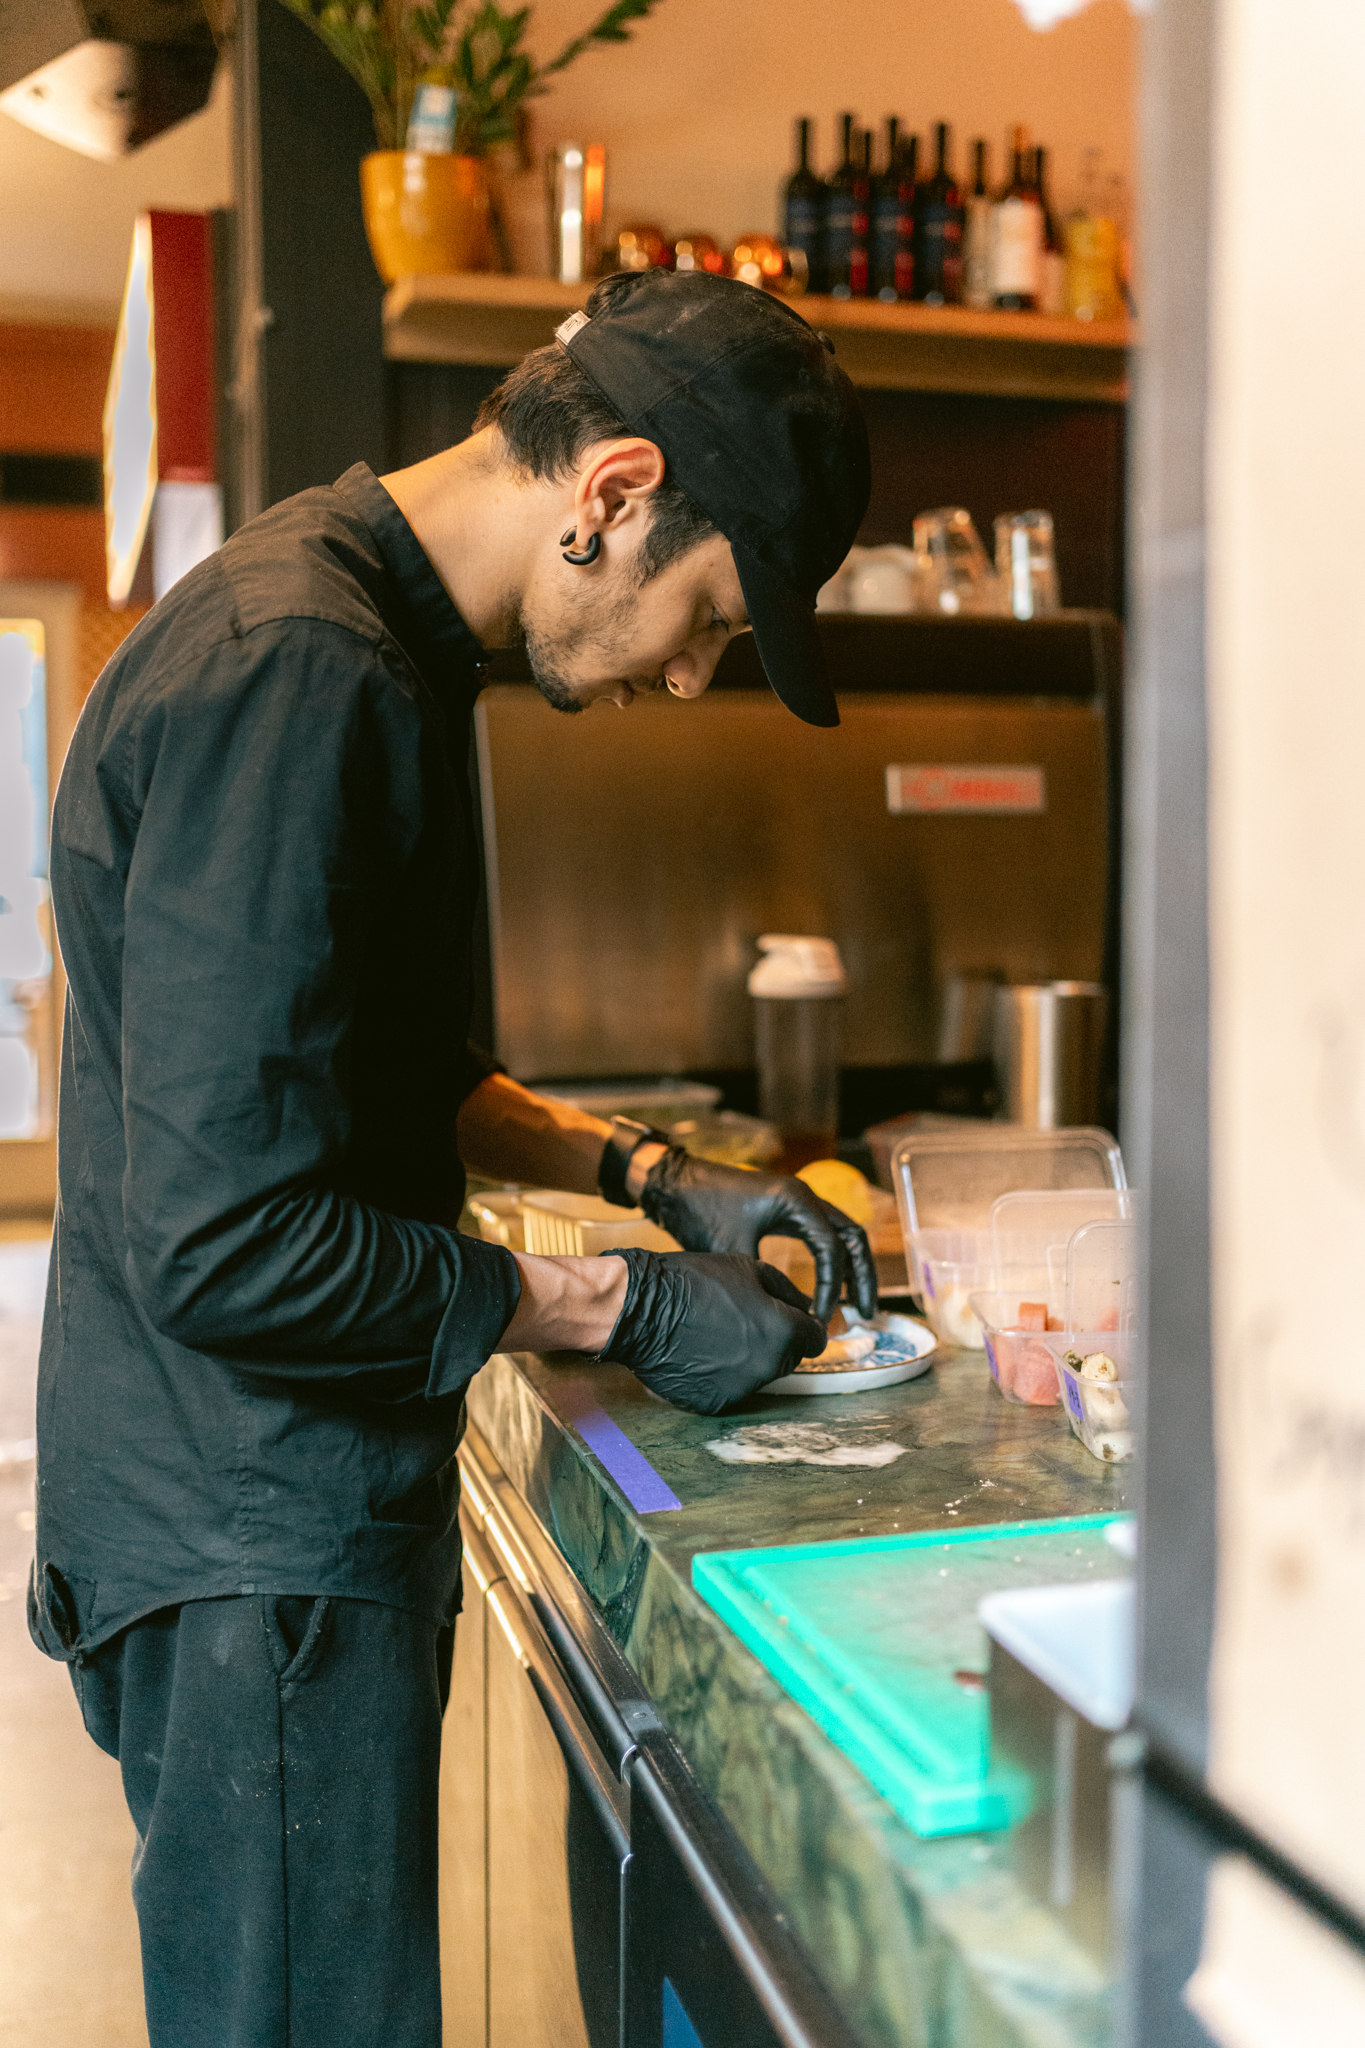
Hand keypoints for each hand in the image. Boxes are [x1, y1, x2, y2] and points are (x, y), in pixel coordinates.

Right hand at [600, 1249, 825, 1413]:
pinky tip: (700, 1352)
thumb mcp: (748, 1269)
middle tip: (743, 1318)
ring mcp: (741, 1389)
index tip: (787, 1317)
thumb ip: (787, 1291)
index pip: (815, 1338)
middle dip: (777, 1340)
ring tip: (716, 1333)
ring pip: (759, 1374)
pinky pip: (730, 1388)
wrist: (640, 1309)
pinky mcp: (714, 1403)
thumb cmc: (694, 1281)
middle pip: (789, 1358)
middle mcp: (769, 1367)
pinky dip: (721, 1374)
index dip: (804, 1325)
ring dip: (749, 1357)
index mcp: (784, 1332)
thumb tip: (809, 1305)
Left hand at [638, 1150, 877, 1323]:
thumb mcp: (735, 1252)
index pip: (833, 1249)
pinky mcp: (788, 1209)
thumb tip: (798, 1315)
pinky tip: (829, 1287)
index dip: (833, 1288)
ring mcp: (798, 1201)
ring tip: (854, 1304)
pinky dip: (832, 1260)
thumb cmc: (701, 1213)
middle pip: (854, 1237)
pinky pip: (823, 1235)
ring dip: (852, 1268)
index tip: (823, 1318)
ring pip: (843, 1235)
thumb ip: (770, 1282)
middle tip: (867, 1312)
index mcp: (797, 1202)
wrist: (675, 1184)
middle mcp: (805, 1197)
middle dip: (863, 1277)